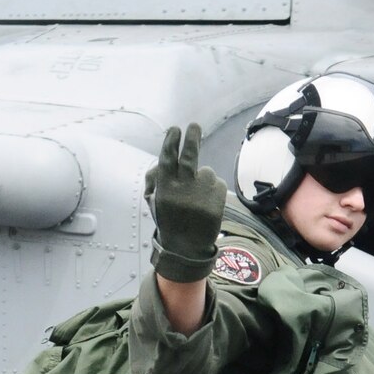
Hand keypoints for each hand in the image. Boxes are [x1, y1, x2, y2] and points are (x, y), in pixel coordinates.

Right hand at [146, 123, 226, 283]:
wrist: (187, 248)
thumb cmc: (170, 220)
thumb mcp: (156, 201)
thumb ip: (156, 179)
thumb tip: (164, 160)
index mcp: (165, 188)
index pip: (167, 158)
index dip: (171, 142)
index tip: (175, 129)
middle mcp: (183, 189)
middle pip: (189, 156)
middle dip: (192, 138)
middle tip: (194, 125)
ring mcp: (201, 194)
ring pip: (206, 172)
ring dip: (203, 180)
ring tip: (197, 200)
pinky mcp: (217, 200)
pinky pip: (217, 183)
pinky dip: (213, 189)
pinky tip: (206, 205)